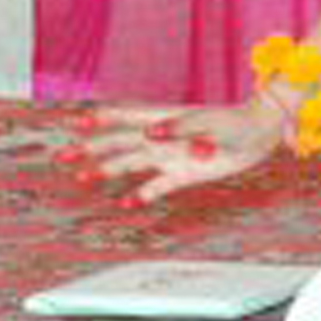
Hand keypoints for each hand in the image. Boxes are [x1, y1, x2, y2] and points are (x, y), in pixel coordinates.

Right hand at [76, 98, 285, 205]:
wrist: (258, 135)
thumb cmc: (232, 123)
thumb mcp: (207, 123)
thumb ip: (178, 129)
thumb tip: (149, 134)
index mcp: (163, 119)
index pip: (125, 117)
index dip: (100, 120)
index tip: (74, 123)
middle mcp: (161, 139)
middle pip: (118, 143)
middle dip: (90, 149)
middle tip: (62, 156)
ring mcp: (170, 157)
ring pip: (131, 164)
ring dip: (107, 170)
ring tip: (81, 179)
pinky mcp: (184, 174)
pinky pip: (158, 185)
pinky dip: (143, 193)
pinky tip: (126, 202)